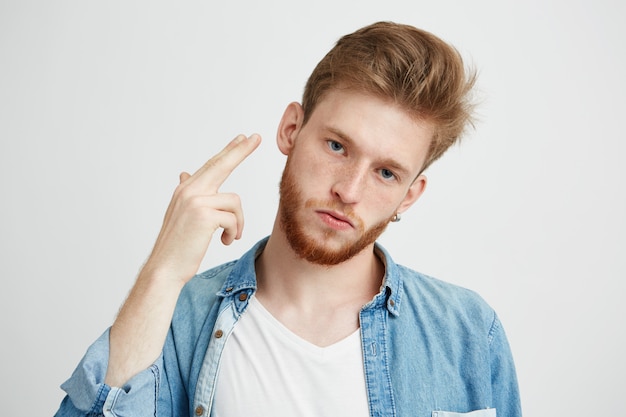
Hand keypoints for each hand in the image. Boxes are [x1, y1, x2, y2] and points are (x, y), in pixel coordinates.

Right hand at [142, 134, 260, 284]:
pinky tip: (225, 241)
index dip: (229, 151)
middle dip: (240, 150)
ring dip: (238, 222)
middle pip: (222, 164)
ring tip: (230, 235)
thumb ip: (189, 194)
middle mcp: (189, 190)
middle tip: (256, 137)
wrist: (165, 268)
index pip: (212, 165)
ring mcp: (196, 201)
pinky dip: (234, 232)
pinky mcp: (205, 215)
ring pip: (235, 201)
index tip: (243, 138)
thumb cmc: (177, 245)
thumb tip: (186, 173)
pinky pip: (233, 218)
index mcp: (186, 189)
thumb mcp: (182, 215)